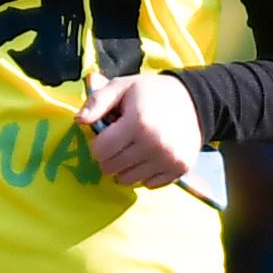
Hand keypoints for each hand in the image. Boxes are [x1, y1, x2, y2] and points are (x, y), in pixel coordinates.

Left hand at [83, 68, 205, 188]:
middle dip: (109, 157)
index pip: (100, 151)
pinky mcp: (180, 169)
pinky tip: (149, 157)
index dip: (97, 144)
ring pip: (128, 180)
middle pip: (111, 168)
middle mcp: (155, 144)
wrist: (194, 100)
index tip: (106, 135)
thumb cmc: (151, 92)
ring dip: (124, 168)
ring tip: (132, 150)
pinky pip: (149, 185)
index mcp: (138, 122)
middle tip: (119, 143)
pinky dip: (144, 174)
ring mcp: (169, 159)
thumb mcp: (122, 87)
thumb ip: (97, 102)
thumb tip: (79, 121)